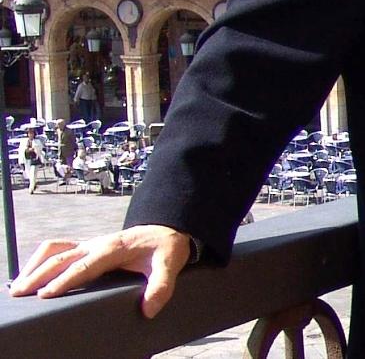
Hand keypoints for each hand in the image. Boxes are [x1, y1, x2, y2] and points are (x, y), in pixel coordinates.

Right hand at [7, 224, 191, 317]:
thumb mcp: (171, 265)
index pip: (83, 266)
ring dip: (35, 265)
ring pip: (56, 250)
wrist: (168, 228)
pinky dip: (42, 257)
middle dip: (39, 274)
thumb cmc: (166, 248)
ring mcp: (91, 243)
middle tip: (21, 293)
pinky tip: (33, 271)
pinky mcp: (89, 245)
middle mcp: (97, 244)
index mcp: (113, 249)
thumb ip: (161, 286)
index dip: (64, 280)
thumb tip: (149, 309)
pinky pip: (60, 247)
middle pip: (62, 258)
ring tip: (19, 285)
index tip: (45, 294)